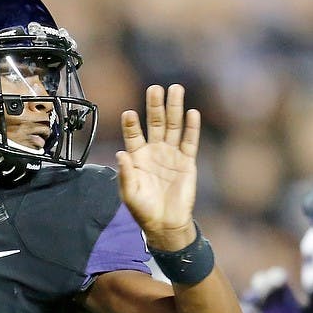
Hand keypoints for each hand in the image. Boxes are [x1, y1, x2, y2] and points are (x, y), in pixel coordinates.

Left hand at [116, 84, 198, 250]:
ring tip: (175, 90)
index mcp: (137, 158)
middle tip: (154, 88)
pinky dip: (191, 128)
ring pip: (174, 127)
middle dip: (155, 106)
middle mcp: (154, 152)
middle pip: (155, 124)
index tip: (128, 113)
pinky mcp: (187, 162)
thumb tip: (120, 153)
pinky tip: (192, 113)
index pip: (133, 135)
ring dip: (174, 109)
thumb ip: (125, 174)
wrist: (165, 224)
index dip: (131, 125)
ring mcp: (171, 155)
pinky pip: (190, 142)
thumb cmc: (143, 209)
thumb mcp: (129, 193)